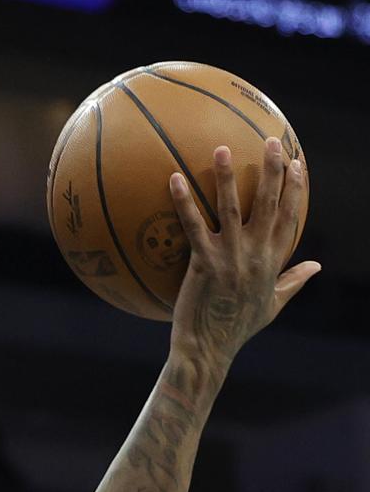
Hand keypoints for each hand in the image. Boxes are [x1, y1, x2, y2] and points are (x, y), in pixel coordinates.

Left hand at [169, 138, 318, 370]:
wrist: (208, 350)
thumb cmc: (238, 330)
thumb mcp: (272, 305)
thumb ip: (294, 281)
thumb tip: (317, 266)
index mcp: (272, 261)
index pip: (290, 216)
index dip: (295, 187)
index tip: (297, 163)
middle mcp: (255, 254)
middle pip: (269, 203)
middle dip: (272, 169)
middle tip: (272, 141)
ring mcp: (229, 257)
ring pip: (231, 207)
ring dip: (228, 176)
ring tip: (222, 148)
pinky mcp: (203, 263)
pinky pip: (192, 225)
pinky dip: (182, 201)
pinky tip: (174, 178)